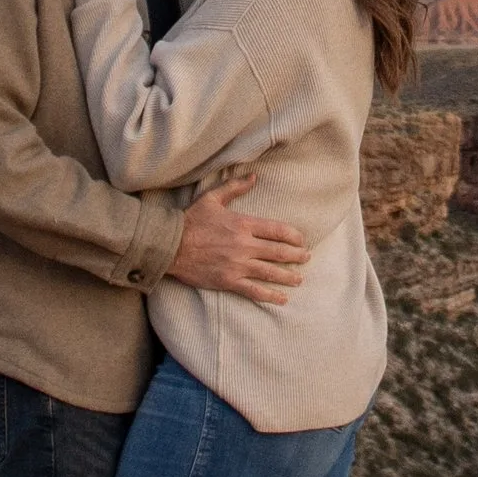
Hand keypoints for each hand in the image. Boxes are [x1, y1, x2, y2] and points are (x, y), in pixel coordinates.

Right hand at [166, 172, 308, 307]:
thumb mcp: (212, 198)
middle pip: (279, 252)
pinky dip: (271, 296)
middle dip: (297, 256)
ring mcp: (237, 265)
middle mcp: (244, 245)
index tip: (302, 241)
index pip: (278, 230)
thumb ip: (234, 187)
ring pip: (271, 272)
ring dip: (289, 276)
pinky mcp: (229, 281)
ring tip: (300, 279)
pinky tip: (283, 298)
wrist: (170, 245)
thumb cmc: (191, 220)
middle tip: (307, 258)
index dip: (294, 236)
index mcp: (243, 224)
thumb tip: (253, 177)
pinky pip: (255, 291)